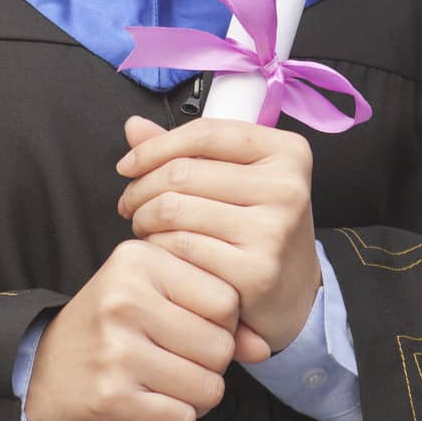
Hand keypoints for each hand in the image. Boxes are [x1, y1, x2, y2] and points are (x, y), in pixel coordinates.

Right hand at [25, 237, 262, 420]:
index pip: (225, 298)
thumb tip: (263, 347)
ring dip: (198, 393)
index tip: (199, 325)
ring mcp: (117, 348)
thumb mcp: (156, 297)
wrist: (42, 370)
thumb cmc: (111, 326)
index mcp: (140, 259)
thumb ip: (214, 313)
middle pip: (220, 345)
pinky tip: (154, 402)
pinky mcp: (111, 397)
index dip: (225, 322)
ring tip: (171, 381)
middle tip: (183, 358)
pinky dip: (178, 417)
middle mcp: (126, 297)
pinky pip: (182, 418)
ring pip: (207, 385)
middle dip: (213, 362)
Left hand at [117, 115, 320, 355]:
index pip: (204, 133)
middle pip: (184, 172)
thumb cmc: (258, 227)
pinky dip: (159, 247)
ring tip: (143, 226)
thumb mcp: (236, 178)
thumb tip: (134, 126)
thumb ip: (187, 152)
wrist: (294, 294)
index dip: (155, 147)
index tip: (127, 165)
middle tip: (130, 204)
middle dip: (142, 188)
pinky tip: (159, 252)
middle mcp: (286, 186)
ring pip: (176, 210)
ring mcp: (273, 230)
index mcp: (287, 152)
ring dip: (144, 218)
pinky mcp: (256, 271)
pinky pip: (182, 247)